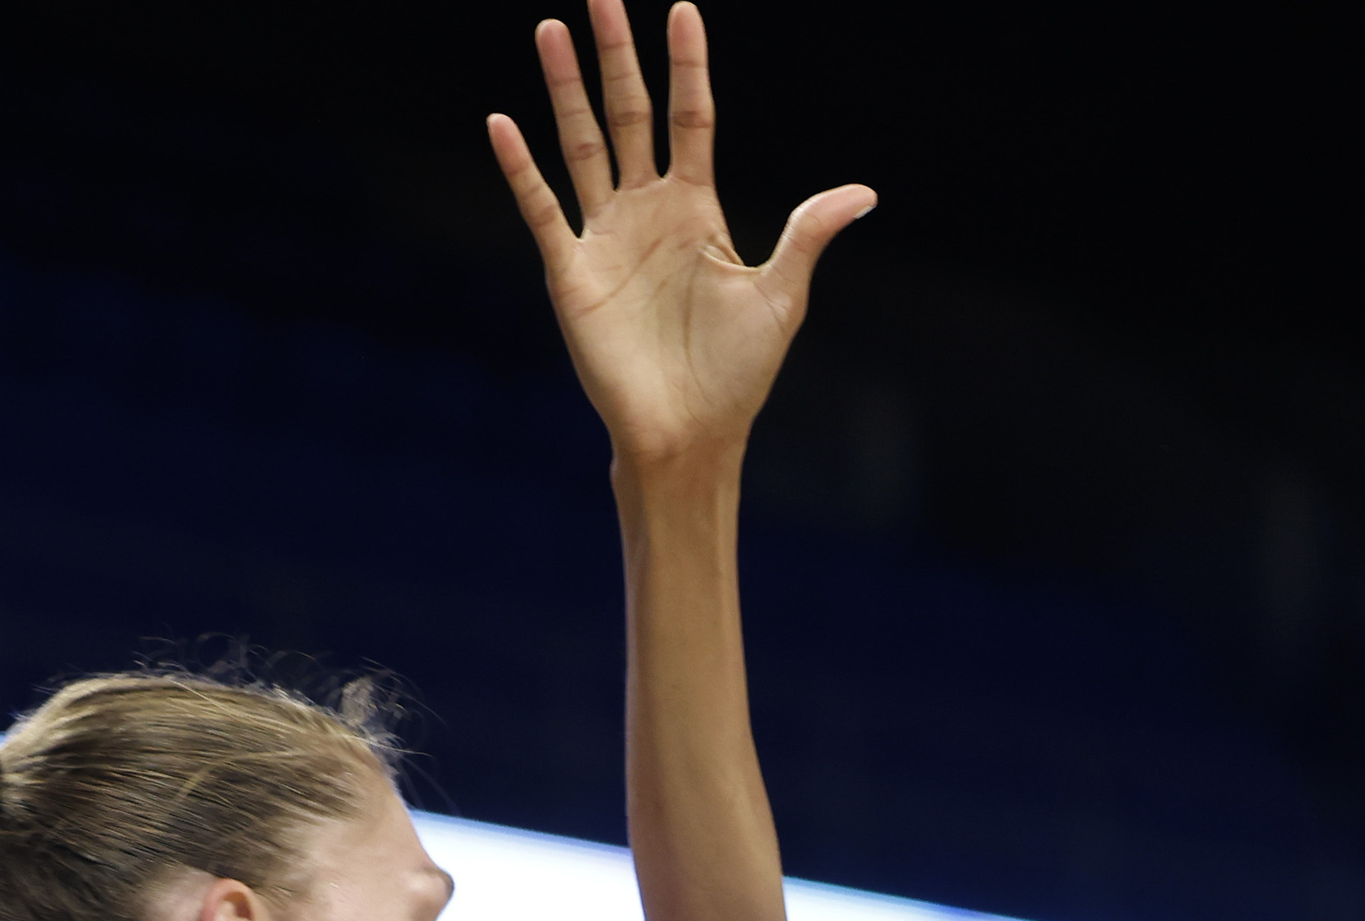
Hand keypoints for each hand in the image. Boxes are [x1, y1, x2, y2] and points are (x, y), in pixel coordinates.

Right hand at [488, 0, 874, 470]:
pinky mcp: (570, 275)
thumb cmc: (737, 374)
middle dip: (615, 54)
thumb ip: (807, 234)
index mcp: (697, 209)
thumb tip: (863, 192)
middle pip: (628, 113)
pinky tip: (502, 124)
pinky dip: (521, 168)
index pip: (690, 117)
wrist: (689, 434)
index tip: (681, 7)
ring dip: (566, 88)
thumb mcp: (782, 297)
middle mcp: (646, 212)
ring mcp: (604, 239)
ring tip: (550, 29)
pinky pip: (541, 210)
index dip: (687, 65)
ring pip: (581, 145)